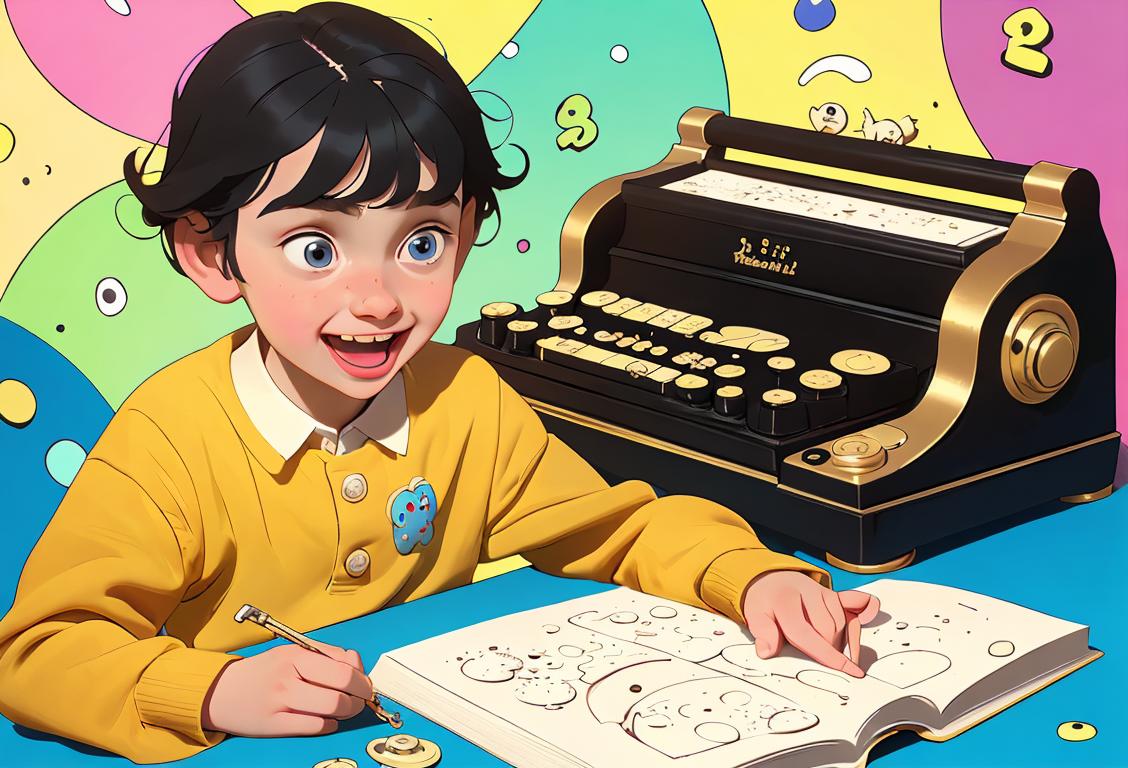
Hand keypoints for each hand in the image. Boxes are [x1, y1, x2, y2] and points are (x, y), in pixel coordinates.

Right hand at [201, 642, 371, 736]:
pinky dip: (329, 725)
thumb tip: (357, 662)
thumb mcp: (292, 653)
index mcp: (295, 655)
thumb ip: (327, 655)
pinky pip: (315, 727)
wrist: (220, 692)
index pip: (344, 668)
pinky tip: (326, 720)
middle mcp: (288, 677)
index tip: (365, 685)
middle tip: (360, 700)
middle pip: (342, 690)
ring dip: (346, 712)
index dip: (362, 679)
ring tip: (344, 709)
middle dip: (359, 697)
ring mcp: (280, 702)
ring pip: (332, 709)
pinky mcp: (274, 726)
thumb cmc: (263, 672)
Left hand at [741, 571, 879, 677]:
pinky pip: (858, 600)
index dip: (827, 655)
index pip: (807, 633)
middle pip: (830, 629)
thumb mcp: (754, 617)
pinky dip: (867, 610)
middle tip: (820, 662)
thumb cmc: (764, 603)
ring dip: (842, 640)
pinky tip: (868, 620)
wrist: (770, 580)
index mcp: (786, 601)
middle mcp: (808, 593)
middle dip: (829, 650)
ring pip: (844, 621)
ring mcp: (824, 592)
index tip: (846, 671)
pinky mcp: (835, 593)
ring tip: (830, 650)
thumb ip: (763, 634)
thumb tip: (767, 652)